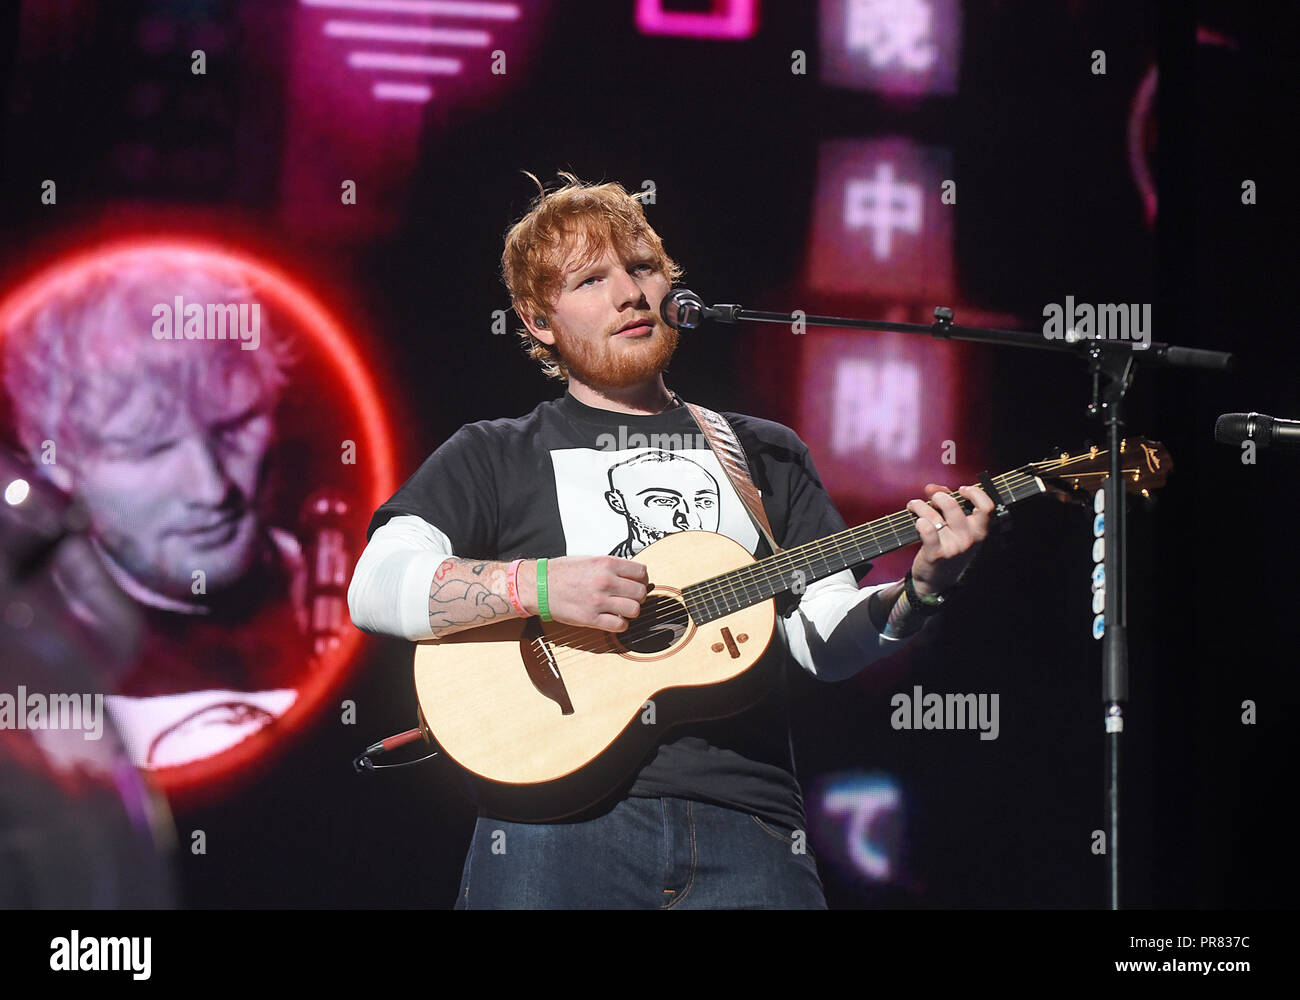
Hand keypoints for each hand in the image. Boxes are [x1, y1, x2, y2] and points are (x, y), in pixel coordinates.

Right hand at [518, 556, 650, 631]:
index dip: (642, 580)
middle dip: (638, 596)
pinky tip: (613, 619)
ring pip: (635, 610)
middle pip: (641, 592)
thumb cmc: (562, 572)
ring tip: (622, 609)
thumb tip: (631, 575)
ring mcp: (599, 601)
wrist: (539, 585)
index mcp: (606, 564)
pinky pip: (620, 625)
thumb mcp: (590, 560)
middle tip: (629, 598)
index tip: (637, 584)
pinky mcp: (591, 618)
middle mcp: (605, 581)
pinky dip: (620, 624)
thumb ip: (611, 567)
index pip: (641, 572)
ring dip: (631, 611)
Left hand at [906, 483, 995, 595]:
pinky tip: (916, 520)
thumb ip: (948, 505)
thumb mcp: (957, 530)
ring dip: (920, 505)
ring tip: (914, 505)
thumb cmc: (948, 548)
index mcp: (980, 532)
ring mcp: (953, 547)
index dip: (974, 492)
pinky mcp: (936, 554)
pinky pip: (926, 529)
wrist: (938, 580)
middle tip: (932, 498)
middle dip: (938, 496)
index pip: (986, 506)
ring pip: (934, 515)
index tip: (960, 489)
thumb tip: (932, 487)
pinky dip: (918, 520)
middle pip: (952, 505)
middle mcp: (969, 539)